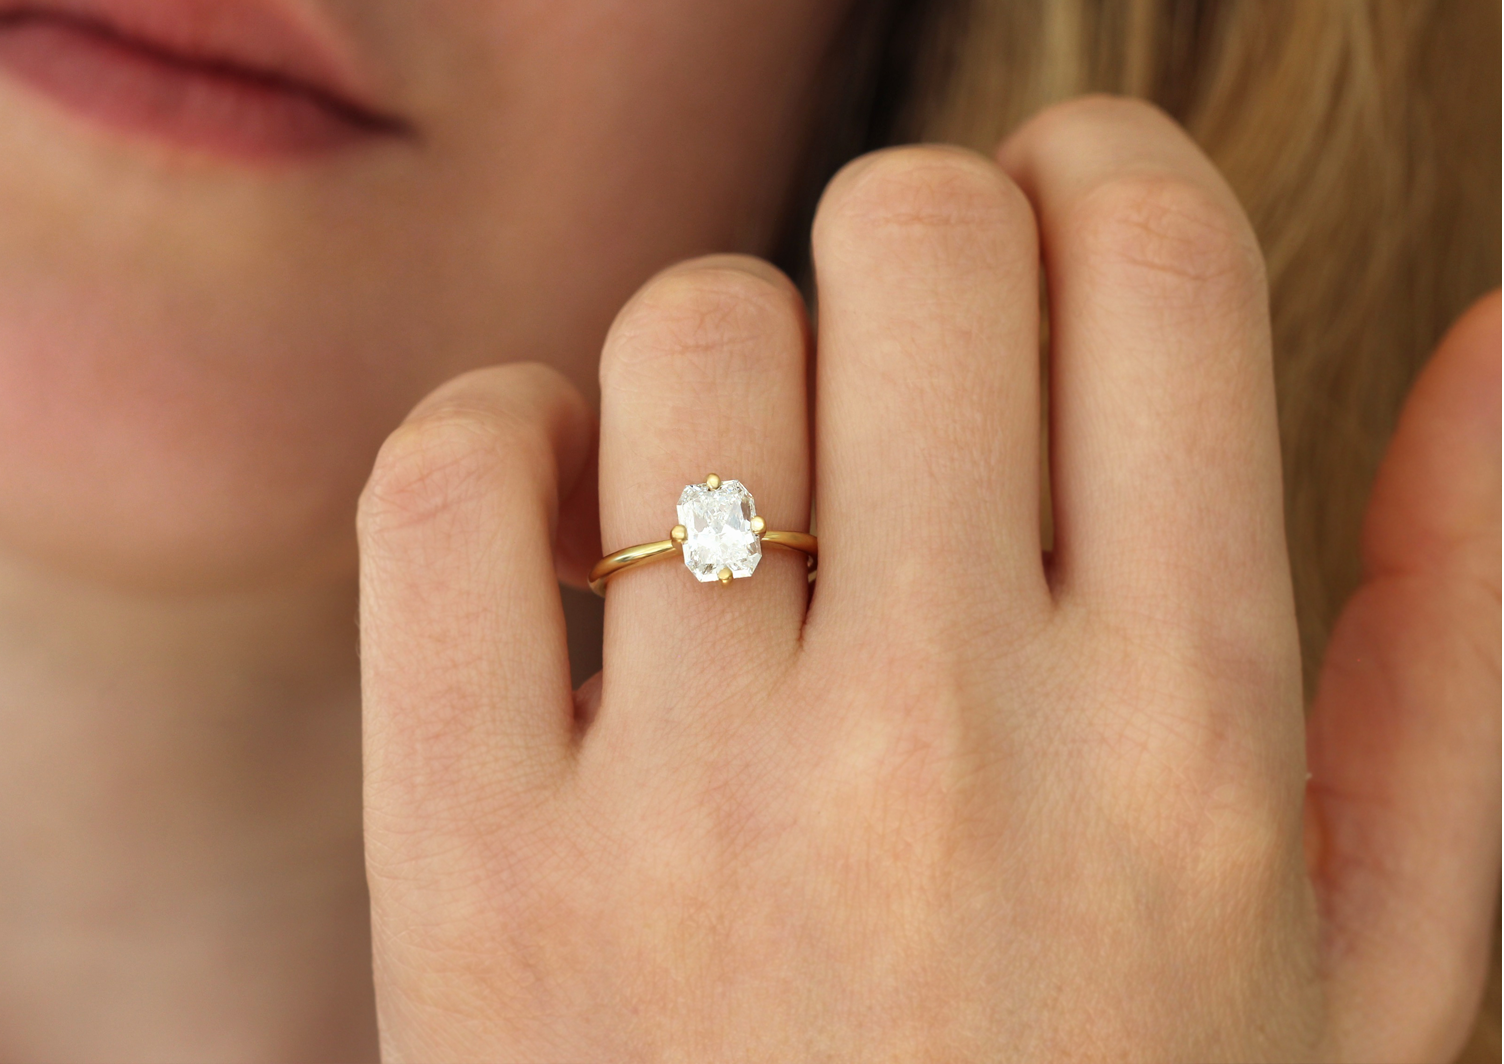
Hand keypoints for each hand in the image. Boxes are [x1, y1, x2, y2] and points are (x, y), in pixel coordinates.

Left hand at [357, 97, 1499, 1061]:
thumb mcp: (1364, 962)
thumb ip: (1450, 637)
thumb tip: (1494, 332)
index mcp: (1193, 743)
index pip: (1150, 257)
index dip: (1098, 177)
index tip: (1060, 227)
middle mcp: (945, 747)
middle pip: (909, 238)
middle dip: (918, 250)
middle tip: (905, 370)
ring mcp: (689, 811)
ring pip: (685, 333)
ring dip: (721, 363)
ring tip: (749, 502)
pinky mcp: (472, 870)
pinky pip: (448, 480)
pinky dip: (500, 441)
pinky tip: (567, 536)